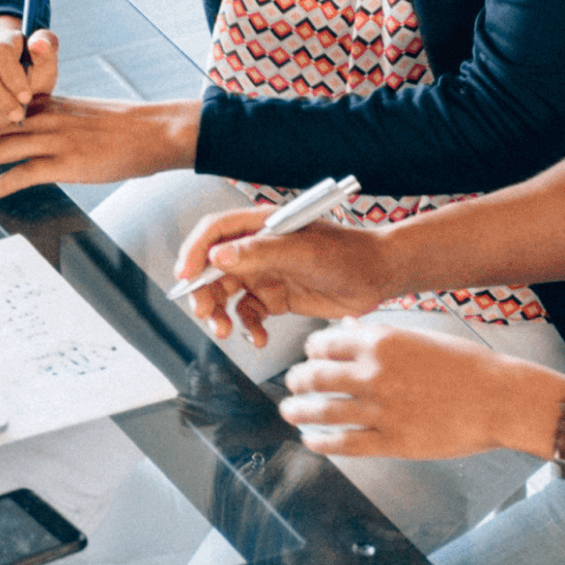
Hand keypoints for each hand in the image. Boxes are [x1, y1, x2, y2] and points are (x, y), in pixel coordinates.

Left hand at [0, 96, 200, 197]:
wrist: (156, 132)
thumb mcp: (79, 117)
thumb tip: (27, 140)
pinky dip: (4, 183)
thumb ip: (50, 124)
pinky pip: (27, 171)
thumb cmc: (123, 128)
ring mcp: (57, 139)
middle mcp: (44, 118)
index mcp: (44, 105)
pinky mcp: (71, 161)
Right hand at [173, 211, 391, 346]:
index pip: (214, 232)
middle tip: (204, 313)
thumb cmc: (347, 253)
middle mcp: (258, 249)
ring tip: (225, 331)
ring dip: (219, 313)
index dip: (194, 251)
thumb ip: (259, 252)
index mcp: (261, 226)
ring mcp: (266, 274)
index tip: (185, 275)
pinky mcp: (276, 298)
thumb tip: (218, 256)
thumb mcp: (301, 250)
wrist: (378, 276)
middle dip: (203, 292)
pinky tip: (258, 339)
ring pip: (226, 295)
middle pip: (213, 268)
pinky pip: (249, 315)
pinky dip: (248, 328)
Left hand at [278, 321, 562, 461]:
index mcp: (383, 341)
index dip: (312, 350)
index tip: (310, 356)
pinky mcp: (391, 442)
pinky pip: (343, 444)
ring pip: (322, 411)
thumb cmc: (468, 366)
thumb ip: (381, 335)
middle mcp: (374, 373)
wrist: (500, 398)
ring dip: (299, 411)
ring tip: (290, 412)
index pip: (326, 343)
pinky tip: (312, 441)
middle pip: (316, 376)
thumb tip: (348, 329)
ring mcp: (380, 410)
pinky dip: (321, 442)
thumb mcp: (422, 337)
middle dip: (298, 381)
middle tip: (293, 384)